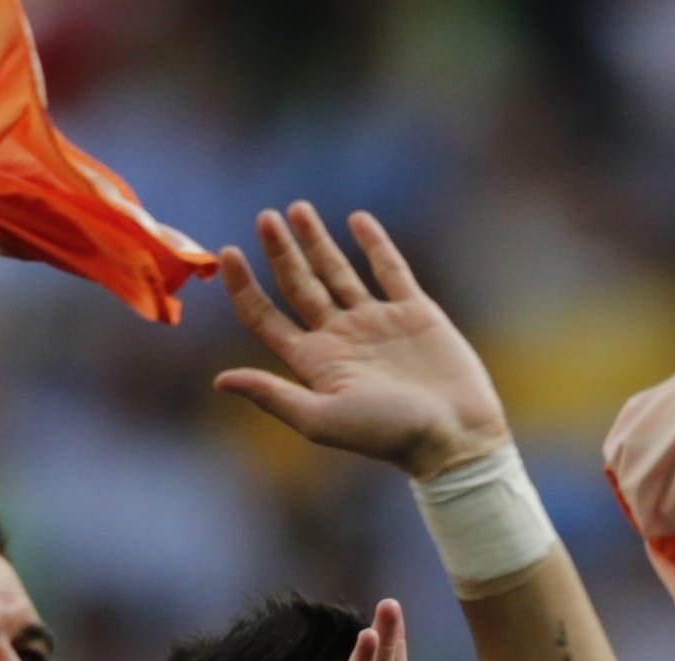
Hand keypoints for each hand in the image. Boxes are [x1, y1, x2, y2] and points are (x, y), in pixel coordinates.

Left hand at [213, 206, 508, 480]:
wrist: (455, 437)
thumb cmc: (389, 436)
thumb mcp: (322, 419)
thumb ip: (273, 396)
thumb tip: (220, 381)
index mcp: (316, 362)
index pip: (266, 317)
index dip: (244, 287)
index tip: (228, 252)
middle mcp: (342, 338)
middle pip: (299, 285)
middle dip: (281, 251)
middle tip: (266, 217)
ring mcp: (378, 323)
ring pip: (339, 272)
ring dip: (317, 241)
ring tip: (298, 208)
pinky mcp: (416, 314)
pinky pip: (390, 269)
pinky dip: (374, 243)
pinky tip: (358, 219)